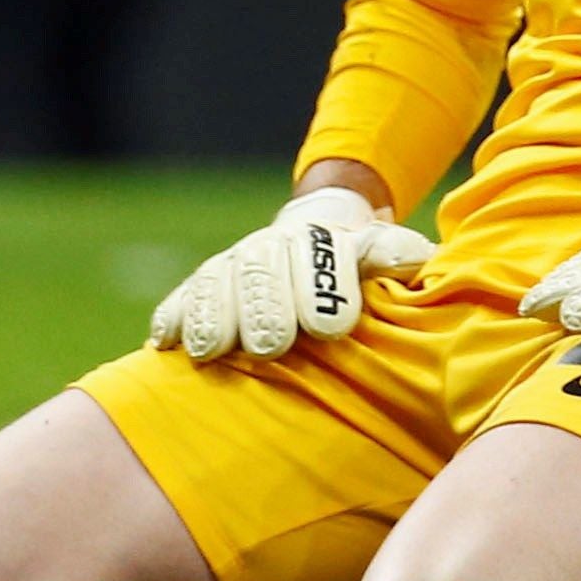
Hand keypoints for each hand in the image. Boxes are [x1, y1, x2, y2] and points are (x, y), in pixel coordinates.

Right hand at [147, 186, 432, 363]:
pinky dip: (173, 317)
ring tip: (210, 351)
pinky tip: (163, 344)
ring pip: (216, 280)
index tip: (333, 326)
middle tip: (271, 347)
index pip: (324, 257)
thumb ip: (396, 253)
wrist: (319, 228)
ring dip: (212, 315)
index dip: (324, 289)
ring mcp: (233, 265)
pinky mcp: (202, 286)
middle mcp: (272, 247)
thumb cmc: (359, 267)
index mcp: (324, 241)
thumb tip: (416, 260)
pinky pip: (181, 298)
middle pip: (261, 269)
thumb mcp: (384, 252)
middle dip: (265, 308)